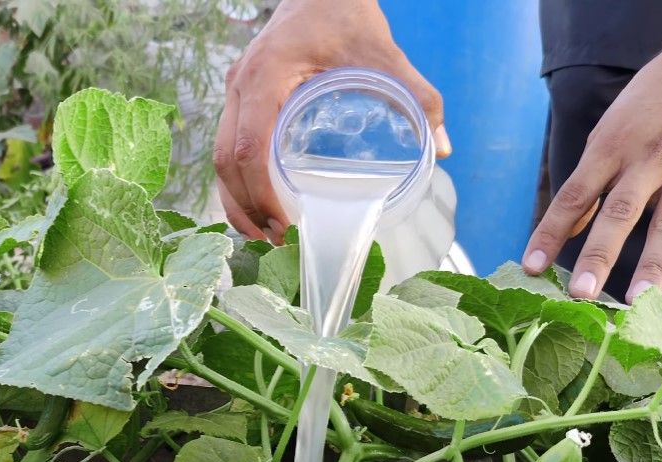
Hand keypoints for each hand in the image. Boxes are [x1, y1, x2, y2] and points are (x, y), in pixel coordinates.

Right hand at [214, 0, 449, 242]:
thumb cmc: (344, 11)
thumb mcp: (384, 53)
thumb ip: (417, 97)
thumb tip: (442, 148)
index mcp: (267, 76)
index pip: (250, 148)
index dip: (261, 194)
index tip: (284, 224)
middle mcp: (240, 85)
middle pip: (226, 160)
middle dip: (246, 206)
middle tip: (276, 239)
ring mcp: (234, 90)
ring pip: (220, 156)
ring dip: (236, 198)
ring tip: (264, 230)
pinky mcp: (239, 94)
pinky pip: (228, 143)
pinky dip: (238, 177)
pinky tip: (258, 200)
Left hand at [523, 6, 661, 302]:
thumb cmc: (648, 103)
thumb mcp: (610, 131)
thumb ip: (593, 179)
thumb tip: (571, 225)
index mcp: (610, 147)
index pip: (572, 197)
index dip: (549, 233)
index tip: (530, 267)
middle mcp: (647, 158)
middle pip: (619, 213)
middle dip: (598, 255)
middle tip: (581, 294)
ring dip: (654, 264)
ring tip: (638, 301)